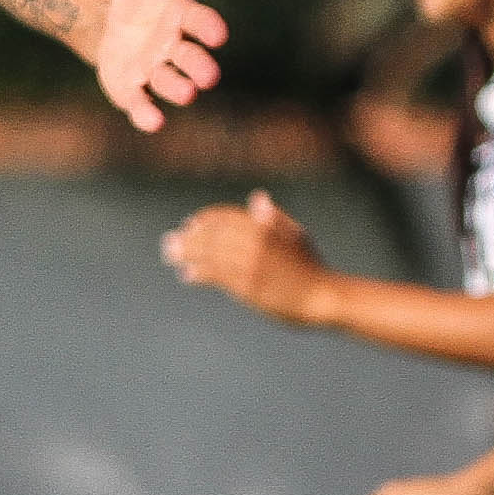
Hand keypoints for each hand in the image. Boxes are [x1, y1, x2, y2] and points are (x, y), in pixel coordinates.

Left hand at [96, 0, 234, 131]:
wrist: (109, 14)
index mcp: (185, 15)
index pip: (200, 21)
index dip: (207, 26)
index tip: (217, 33)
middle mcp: (174, 46)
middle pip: (190, 58)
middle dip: (199, 67)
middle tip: (207, 76)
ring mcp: (154, 69)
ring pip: (168, 82)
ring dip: (177, 89)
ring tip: (185, 94)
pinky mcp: (131, 87)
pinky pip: (140, 103)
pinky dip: (146, 113)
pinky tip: (151, 121)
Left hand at [162, 192, 330, 321]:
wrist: (323, 297)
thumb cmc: (311, 267)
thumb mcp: (296, 235)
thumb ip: (274, 217)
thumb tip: (256, 197)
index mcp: (266, 227)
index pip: (227, 217)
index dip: (207, 219)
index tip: (192, 224)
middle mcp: (256, 242)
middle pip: (213, 235)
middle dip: (190, 237)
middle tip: (170, 241)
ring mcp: (252, 264)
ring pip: (211, 255)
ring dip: (187, 253)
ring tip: (171, 255)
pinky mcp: (248, 286)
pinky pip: (217, 276)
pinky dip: (199, 273)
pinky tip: (186, 274)